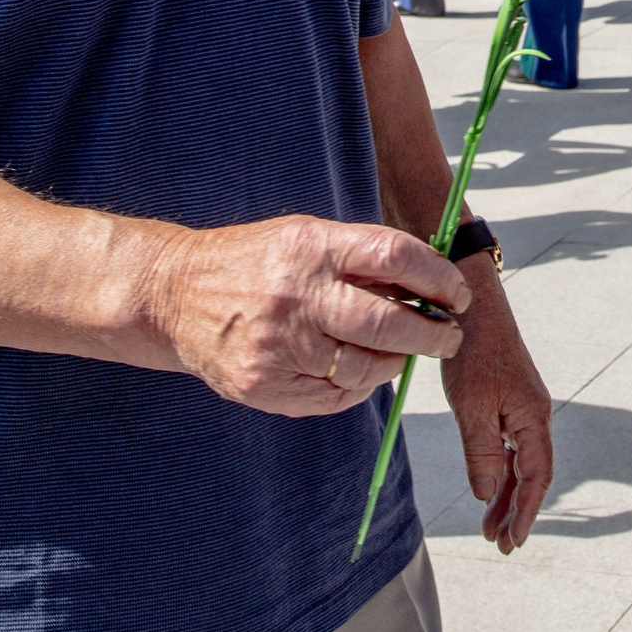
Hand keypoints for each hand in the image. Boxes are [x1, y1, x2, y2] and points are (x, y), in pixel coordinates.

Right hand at [148, 215, 469, 418]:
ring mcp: (279, 345)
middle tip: (449, 337)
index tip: (457, 294)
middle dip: (432, 335)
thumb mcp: (307, 236)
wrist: (174, 293)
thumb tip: (432, 283)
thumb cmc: (256, 261)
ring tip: (403, 353)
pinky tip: (361, 371)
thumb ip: (363, 258)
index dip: (438, 279)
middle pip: (388, 324)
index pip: (396, 258)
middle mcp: (297, 296)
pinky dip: (359, 386)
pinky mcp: (264, 384)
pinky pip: (334, 395)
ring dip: (396, 364)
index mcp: (314, 248)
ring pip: (365, 369)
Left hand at [439, 255, 554, 552]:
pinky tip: (489, 484)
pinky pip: (511, 445)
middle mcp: (534, 415)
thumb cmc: (472, 353)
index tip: (510, 541)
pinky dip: (501, 469)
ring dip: (506, 493)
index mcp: (533, 419)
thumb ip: (483, 453)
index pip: (536, 478)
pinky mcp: (510, 399)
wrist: (472, 307)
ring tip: (489, 525)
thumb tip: (487, 493)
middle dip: (516, 510)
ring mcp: (523, 407)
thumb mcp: (473, 408)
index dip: (524, 512)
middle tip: (500, 543)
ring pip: (521, 461)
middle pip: (532, 474)